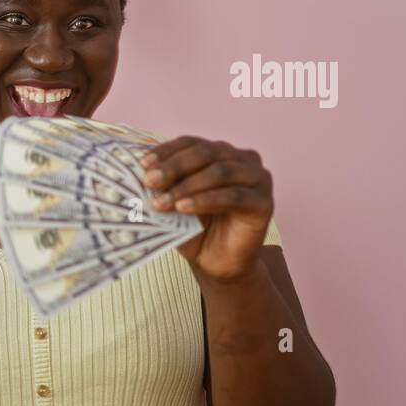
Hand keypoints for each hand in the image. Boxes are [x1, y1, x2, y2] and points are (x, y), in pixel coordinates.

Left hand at [141, 136, 273, 281]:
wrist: (216, 262)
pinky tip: (184, 208)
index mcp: (220, 152)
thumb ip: (164, 185)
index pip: (191, 143)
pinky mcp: (264, 202)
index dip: (166, 151)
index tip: (142, 164)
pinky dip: (205, 200)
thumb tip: (140, 171)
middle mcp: (242, 159)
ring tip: (161, 201)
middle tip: (149, 181)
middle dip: (174, 167)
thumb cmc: (194, 228)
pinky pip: (233, 196)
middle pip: (206, 153)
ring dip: (186, 186)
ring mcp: (257, 178)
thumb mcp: (174, 202)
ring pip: (219, 172)